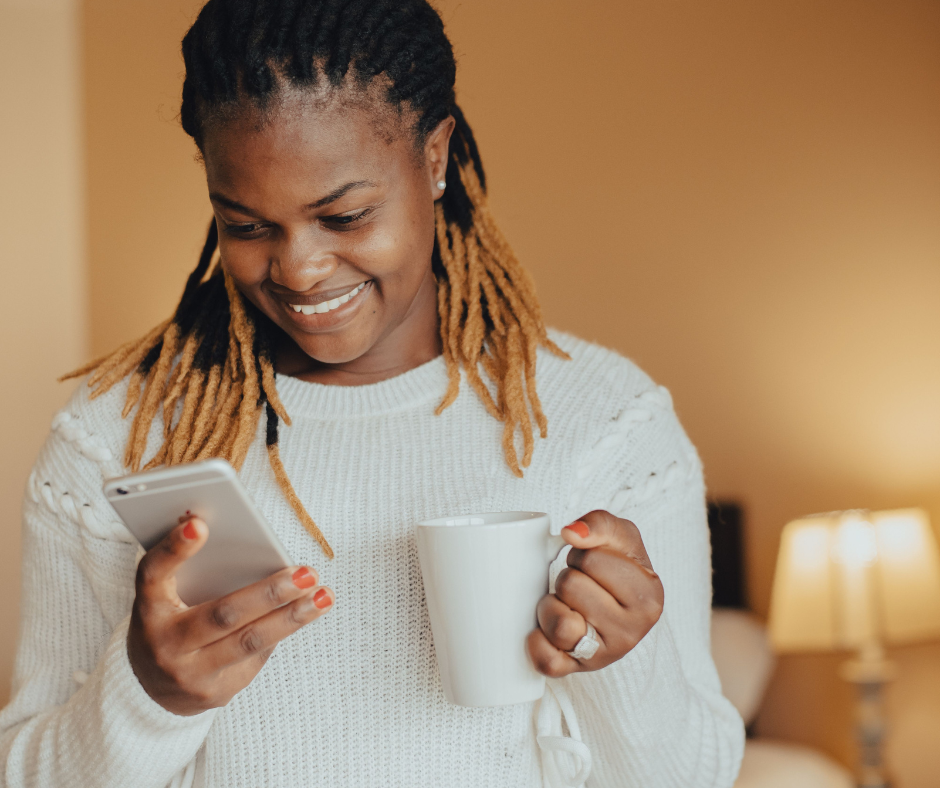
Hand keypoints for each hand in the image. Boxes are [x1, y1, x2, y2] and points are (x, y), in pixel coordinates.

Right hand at [127, 517, 333, 715]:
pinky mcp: (212, 693)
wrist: (153, 690)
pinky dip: (281, 631)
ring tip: (324, 595)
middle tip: (307, 572)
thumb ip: (196, 571)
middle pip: (221, 614)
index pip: (153, 573)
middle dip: (270, 593)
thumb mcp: (169, 596)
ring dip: (293, 617)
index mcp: (148, 608)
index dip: (173, 549)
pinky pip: (256, 657)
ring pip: (250, 641)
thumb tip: (256, 552)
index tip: (200, 524)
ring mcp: (187, 674)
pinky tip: (304, 613)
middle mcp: (162, 643)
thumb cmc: (171, 623)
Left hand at [526, 510, 663, 677]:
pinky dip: (537, 643)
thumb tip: (571, 533)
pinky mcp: (579, 672)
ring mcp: (606, 656)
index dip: (582, 555)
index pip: (592, 560)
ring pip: (558, 625)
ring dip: (549, 606)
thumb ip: (599, 523)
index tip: (594, 565)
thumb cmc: (617, 567)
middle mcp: (632, 632)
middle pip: (570, 586)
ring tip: (563, 604)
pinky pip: (547, 662)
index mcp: (649, 596)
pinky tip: (545, 630)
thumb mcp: (619, 536)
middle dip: (566, 578)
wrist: (618, 609)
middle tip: (579, 585)